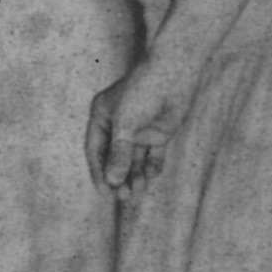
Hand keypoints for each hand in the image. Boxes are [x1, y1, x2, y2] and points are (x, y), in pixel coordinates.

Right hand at [92, 57, 182, 193]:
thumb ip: (119, 154)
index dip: (99, 172)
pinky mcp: (158, 133)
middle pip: (115, 159)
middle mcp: (119, 126)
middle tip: (123, 197)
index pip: (96, 151)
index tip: (104, 192)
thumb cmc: (144, 92)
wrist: (175, 74)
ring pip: (134, 160)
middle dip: (119, 178)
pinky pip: (153, 156)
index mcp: (102, 118)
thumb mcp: (126, 125)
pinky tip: (152, 176)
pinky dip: (152, 167)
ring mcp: (139, 130)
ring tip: (138, 192)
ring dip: (135, 176)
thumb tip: (112, 182)